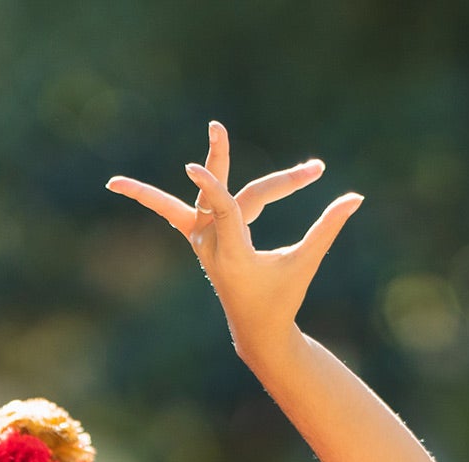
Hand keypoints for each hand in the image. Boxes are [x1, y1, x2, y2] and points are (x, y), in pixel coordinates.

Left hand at [108, 121, 362, 357]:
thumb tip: (357, 197)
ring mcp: (204, 244)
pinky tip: (123, 190)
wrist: (257, 331)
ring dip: (148, 196)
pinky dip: (155, 203)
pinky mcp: (202, 243)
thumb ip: (327, 228)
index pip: (223, 209)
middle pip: (215, 194)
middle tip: (217, 124)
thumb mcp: (304, 262)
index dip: (211, 186)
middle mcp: (213, 246)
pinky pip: (176, 216)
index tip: (195, 161)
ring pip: (184, 206)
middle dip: (217, 159)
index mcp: (234, 253)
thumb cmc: (284, 297)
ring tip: (111, 183)